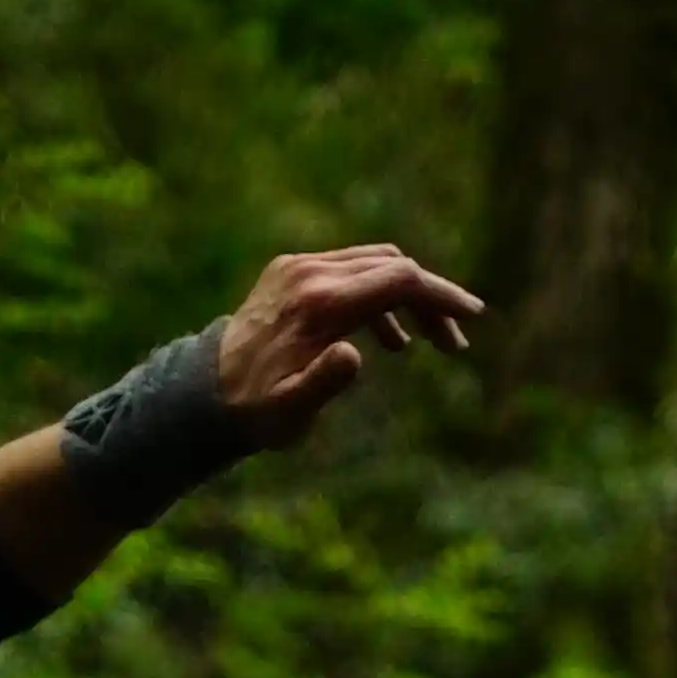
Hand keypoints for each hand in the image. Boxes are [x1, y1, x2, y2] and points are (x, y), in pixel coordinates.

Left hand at [217, 244, 481, 445]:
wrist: (205, 393)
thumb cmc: (255, 411)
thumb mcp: (289, 411)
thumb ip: (323, 382)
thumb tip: (355, 354)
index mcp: (319, 303)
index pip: (397, 280)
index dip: (440, 296)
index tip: (471, 318)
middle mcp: (311, 273)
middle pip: (392, 266)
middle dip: (431, 299)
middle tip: (454, 343)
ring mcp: (300, 267)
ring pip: (375, 266)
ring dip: (409, 299)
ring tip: (431, 344)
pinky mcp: (293, 271)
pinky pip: (351, 271)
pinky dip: (380, 297)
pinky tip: (393, 339)